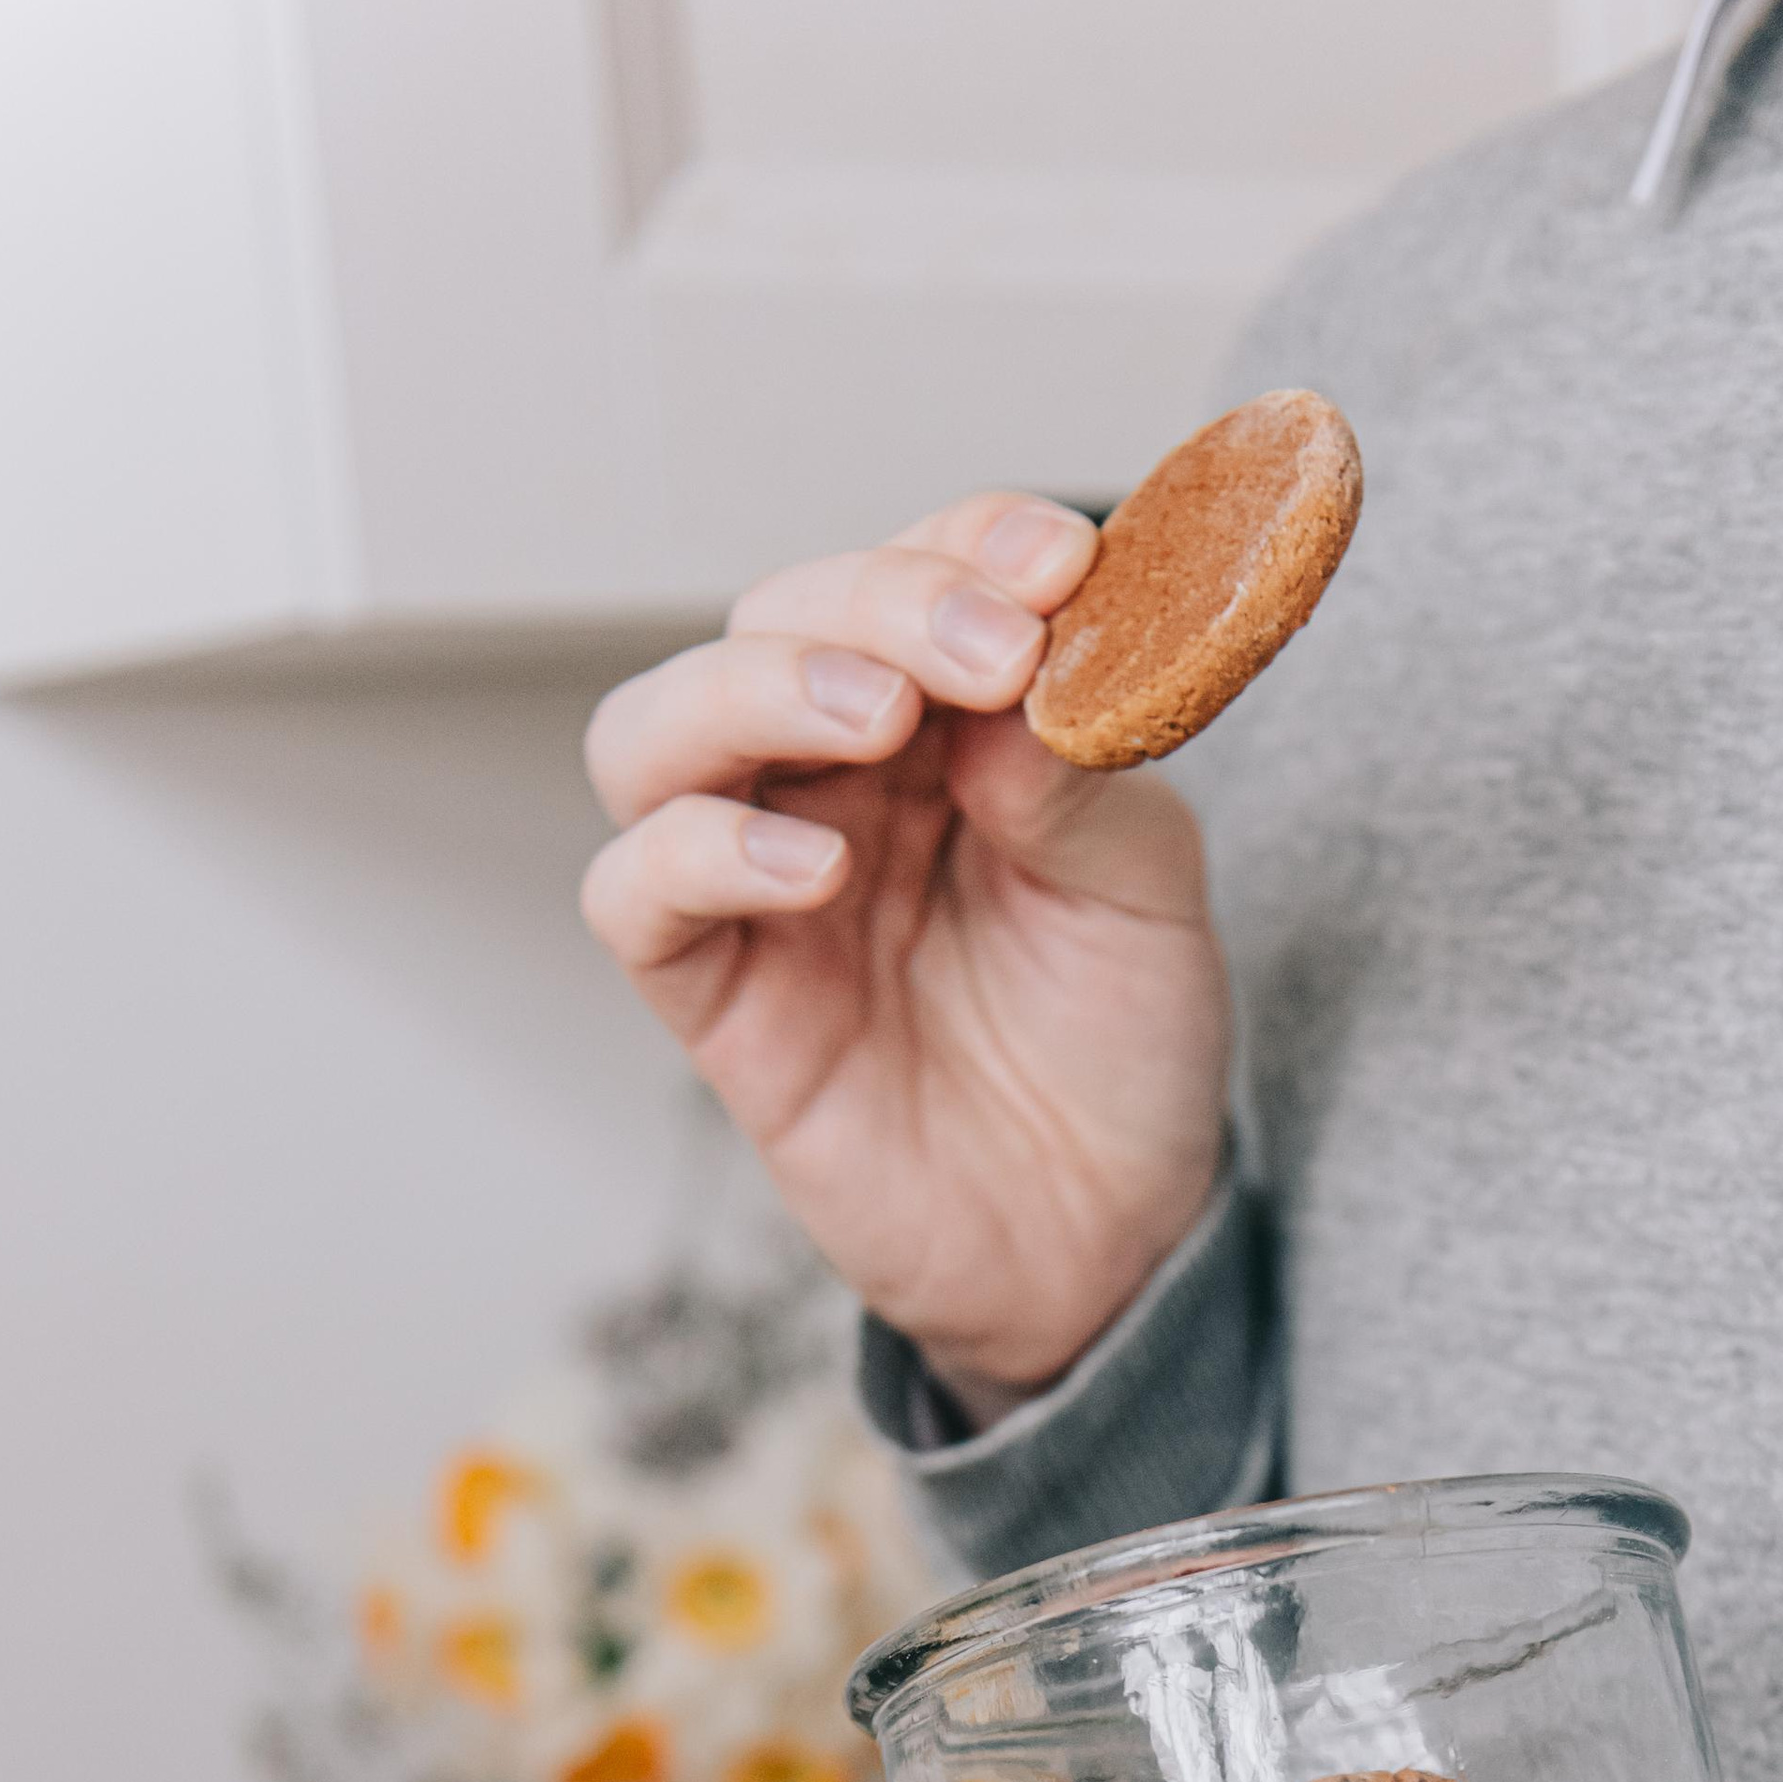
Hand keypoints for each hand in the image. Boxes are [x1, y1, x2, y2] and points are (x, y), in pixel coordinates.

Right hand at [581, 495, 1230, 1409]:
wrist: (1109, 1239)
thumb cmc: (1120, 1050)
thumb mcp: (1147, 890)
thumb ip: (1085, 772)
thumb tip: (1010, 679)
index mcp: (944, 726)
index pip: (913, 572)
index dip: (969, 543)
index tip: (1060, 563)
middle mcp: (832, 783)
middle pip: (775, 622)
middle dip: (877, 605)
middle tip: (986, 652)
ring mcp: (759, 886)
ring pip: (657, 730)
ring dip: (757, 692)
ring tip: (877, 719)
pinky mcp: (716, 999)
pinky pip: (635, 894)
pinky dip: (699, 853)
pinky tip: (815, 872)